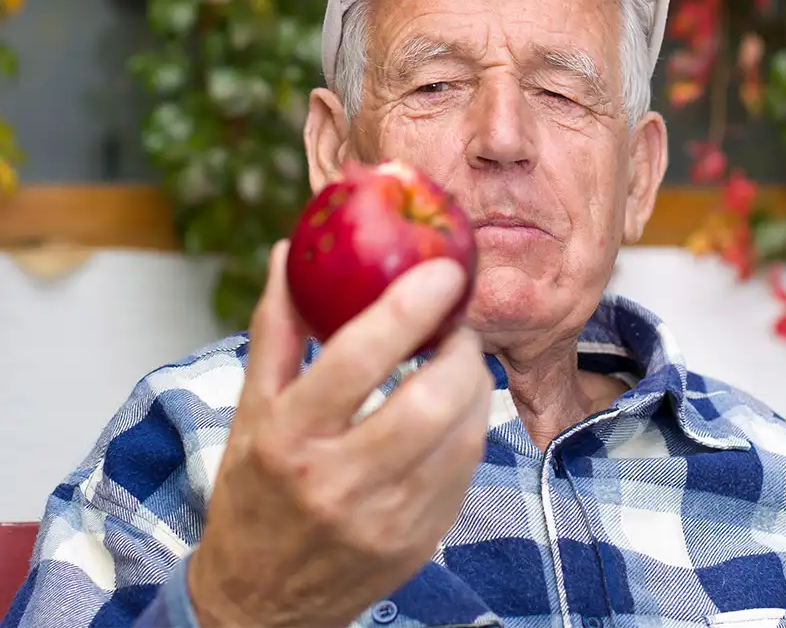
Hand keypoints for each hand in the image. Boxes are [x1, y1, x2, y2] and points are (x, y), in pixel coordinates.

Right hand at [187, 241, 491, 627]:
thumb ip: (276, 328)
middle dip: (460, 350)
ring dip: (474, 383)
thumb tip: (288, 254)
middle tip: (455, 326)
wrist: (258, 606)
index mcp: (290, 438)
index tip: (442, 271)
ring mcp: (386, 520)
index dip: (405, 309)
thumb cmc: (253, 492)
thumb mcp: (250, 409)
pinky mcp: (419, 542)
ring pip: (462, 434)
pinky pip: (467, 469)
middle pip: (429, 401)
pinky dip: (471, 425)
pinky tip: (454, 407)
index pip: (355, 360)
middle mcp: (339, 482)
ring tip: (457, 360)